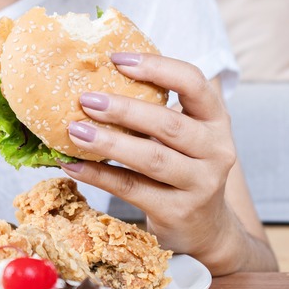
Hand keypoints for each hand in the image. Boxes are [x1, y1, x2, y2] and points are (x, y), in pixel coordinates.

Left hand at [61, 52, 243, 271]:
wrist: (205, 228)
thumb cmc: (182, 168)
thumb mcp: (182, 136)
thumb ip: (153, 111)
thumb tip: (93, 81)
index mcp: (215, 120)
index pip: (193, 83)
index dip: (156, 67)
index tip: (116, 59)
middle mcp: (216, 150)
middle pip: (169, 124)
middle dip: (124, 109)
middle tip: (86, 99)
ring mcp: (200, 184)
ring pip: (152, 158)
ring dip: (109, 143)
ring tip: (75, 130)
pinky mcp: (178, 211)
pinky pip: (132, 189)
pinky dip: (98, 176)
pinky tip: (72, 165)